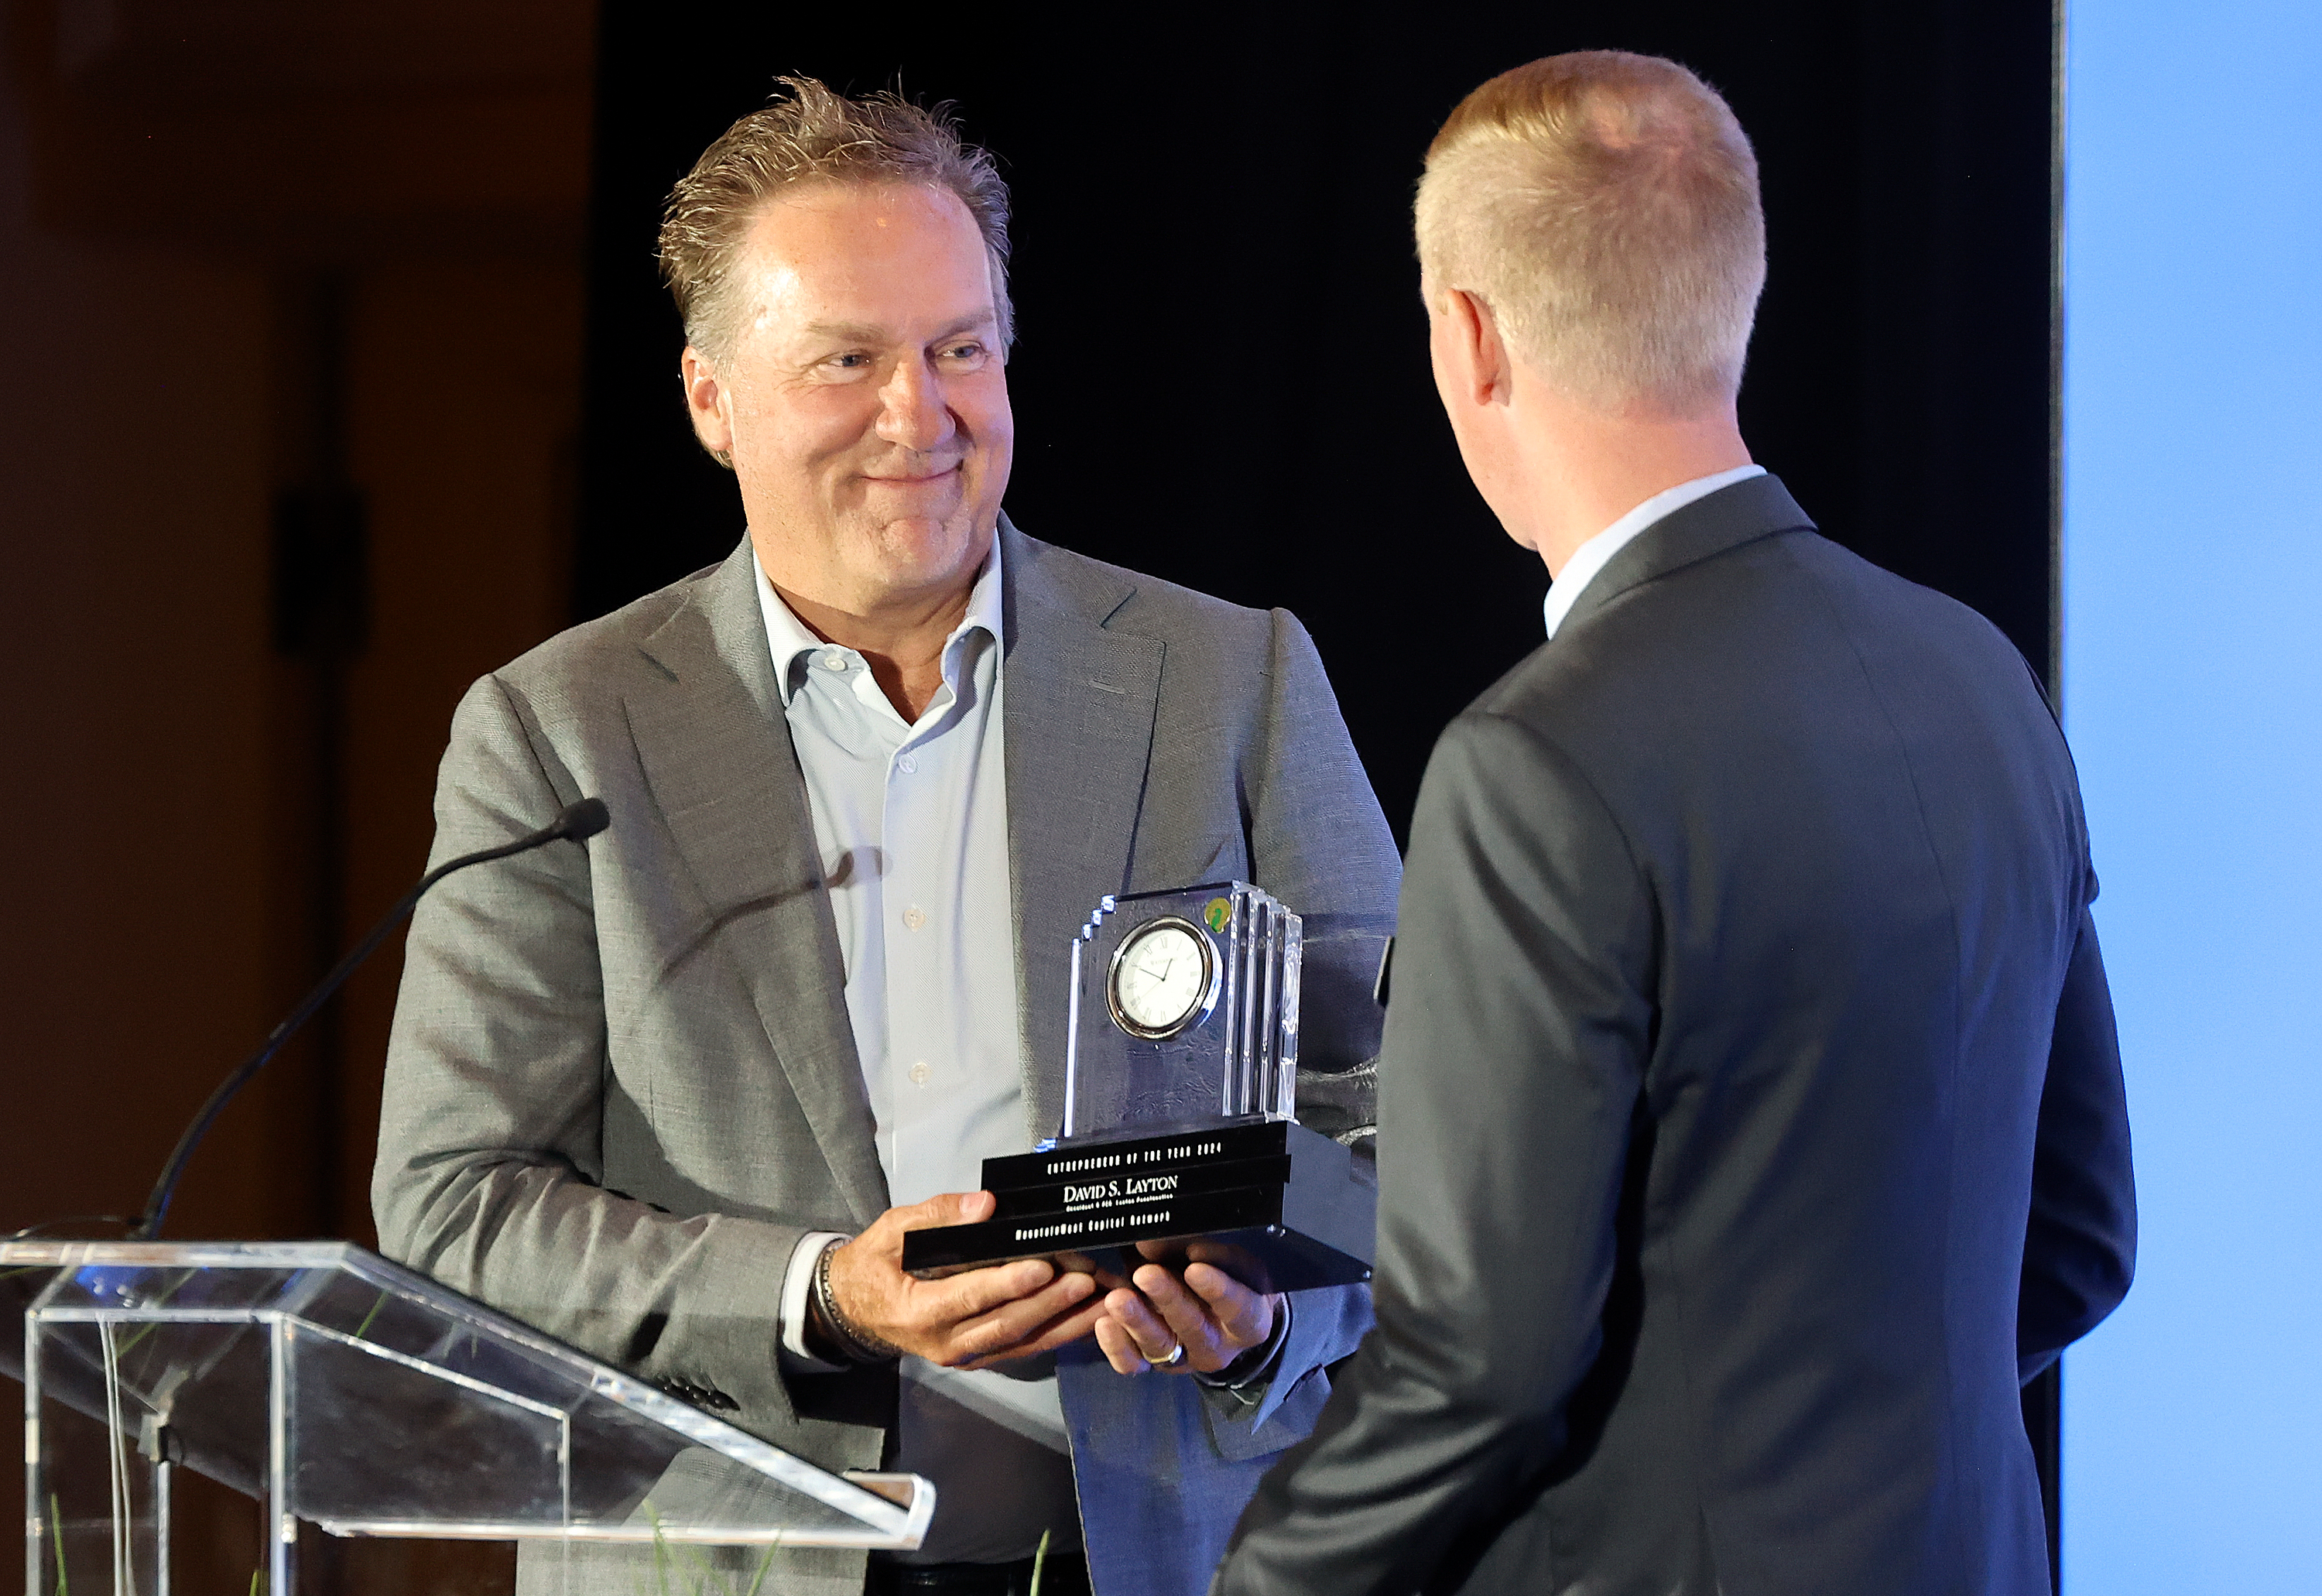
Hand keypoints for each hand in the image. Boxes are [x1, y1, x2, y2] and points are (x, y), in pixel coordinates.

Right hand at [825, 1192, 1106, 1368]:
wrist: (855, 1309)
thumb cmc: (875, 1264)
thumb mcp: (893, 1229)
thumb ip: (939, 1215)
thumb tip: (984, 1206)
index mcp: (917, 1310)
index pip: (969, 1296)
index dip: (1008, 1283)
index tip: (1043, 1267)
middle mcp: (943, 1342)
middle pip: (1004, 1324)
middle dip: (1049, 1303)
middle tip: (1087, 1279)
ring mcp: (962, 1356)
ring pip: (1019, 1343)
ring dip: (1063, 1323)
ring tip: (1102, 1302)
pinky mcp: (977, 1357)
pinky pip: (1021, 1349)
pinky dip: (1056, 1335)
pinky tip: (1086, 1319)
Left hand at [1092, 1241, 1281, 1375]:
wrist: (1214, 1303)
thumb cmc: (1225, 1272)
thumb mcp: (1225, 1257)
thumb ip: (1199, 1247)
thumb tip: (1156, 1240)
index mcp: (1248, 1321)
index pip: (1238, 1309)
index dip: (1217, 1289)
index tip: (1195, 1268)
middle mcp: (1217, 1346)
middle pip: (1193, 1327)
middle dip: (1168, 1298)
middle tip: (1145, 1274)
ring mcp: (1183, 1359)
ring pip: (1160, 1346)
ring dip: (1137, 1320)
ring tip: (1116, 1298)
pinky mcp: (1153, 1364)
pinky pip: (1134, 1364)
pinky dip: (1117, 1346)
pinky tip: (1104, 1324)